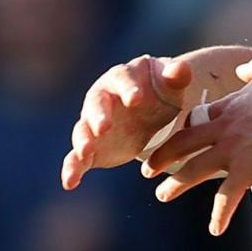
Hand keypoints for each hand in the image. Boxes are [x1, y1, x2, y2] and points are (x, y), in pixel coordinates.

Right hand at [62, 55, 192, 189]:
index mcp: (122, 77)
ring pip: (83, 130)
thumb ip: (177, 76)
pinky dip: (72, 169)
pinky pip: (77, 158)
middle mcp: (102, 98)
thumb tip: (181, 68)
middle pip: (95, 104)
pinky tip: (70, 182)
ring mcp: (94, 123)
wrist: (153, 111)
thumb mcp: (173, 83)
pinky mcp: (93, 146)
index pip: (122, 79)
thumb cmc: (162, 91)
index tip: (136, 100)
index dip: (128, 89)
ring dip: (82, 141)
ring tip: (85, 152)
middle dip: (98, 115)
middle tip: (104, 127)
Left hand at [144, 54, 251, 235]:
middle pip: (184, 144)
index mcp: (232, 107)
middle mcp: (224, 130)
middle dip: (164, 156)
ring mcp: (232, 151)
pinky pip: (227, 198)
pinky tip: (214, 230)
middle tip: (149, 168)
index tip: (180, 135)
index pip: (201, 118)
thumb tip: (243, 69)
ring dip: (175, 184)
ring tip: (162, 195)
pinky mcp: (246, 171)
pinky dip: (219, 215)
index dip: (188, 127)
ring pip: (193, 170)